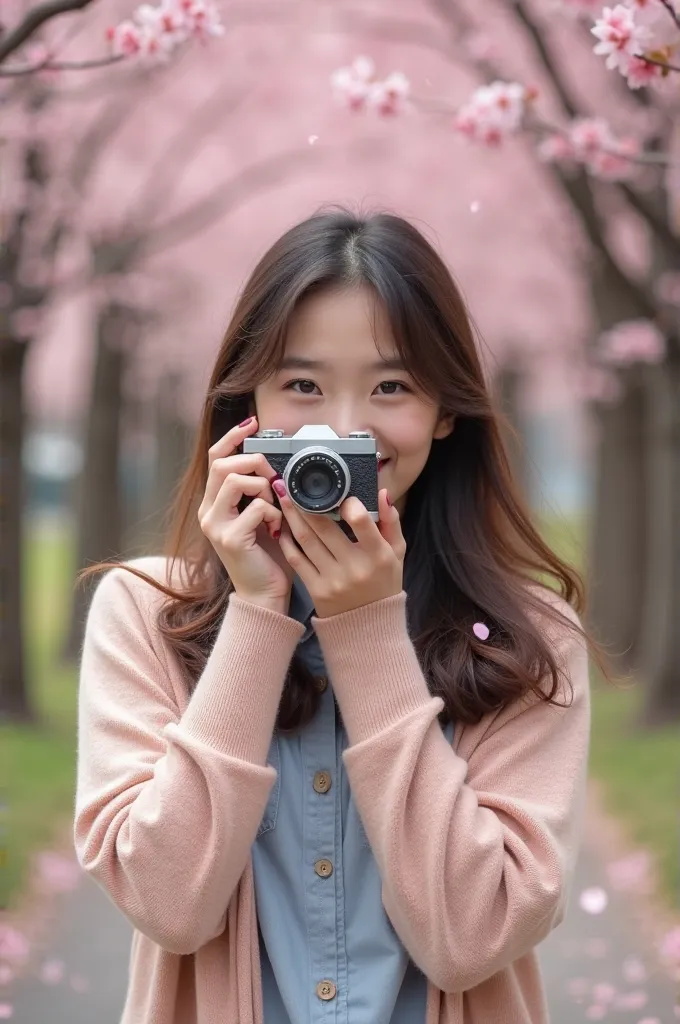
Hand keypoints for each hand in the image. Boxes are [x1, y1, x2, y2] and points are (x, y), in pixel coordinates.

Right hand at [198, 417, 293, 613]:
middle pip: (223, 465)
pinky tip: (277, 528)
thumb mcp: (262, 516)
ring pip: (236, 481)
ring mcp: (216, 526)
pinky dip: (273, 513)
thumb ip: (260, 491)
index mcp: (214, 503)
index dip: (232, 437)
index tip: (252, 423)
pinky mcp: (230, 540)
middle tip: (274, 478)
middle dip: (254, 463)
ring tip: (275, 506)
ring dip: (263, 487)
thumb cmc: (268, 556)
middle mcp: (208, 512)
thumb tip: (273, 463)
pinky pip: (255, 508)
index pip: (215, 458)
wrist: (265, 594)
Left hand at [274, 486, 405, 617]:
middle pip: (324, 528)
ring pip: (306, 540)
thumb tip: (381, 492)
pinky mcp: (316, 590)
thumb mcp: (397, 553)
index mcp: (378, 556)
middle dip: (305, 502)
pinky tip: (283, 526)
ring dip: (291, 516)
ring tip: (283, 497)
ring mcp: (332, 580)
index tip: (339, 492)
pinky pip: (296, 560)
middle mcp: (354, 568)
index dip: (348, 504)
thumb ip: (391, 522)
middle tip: (291, 483)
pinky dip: (287, 541)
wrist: (370, 627)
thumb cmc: (384, 583)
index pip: (361, 523)